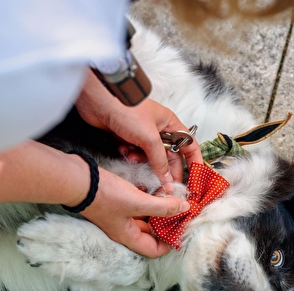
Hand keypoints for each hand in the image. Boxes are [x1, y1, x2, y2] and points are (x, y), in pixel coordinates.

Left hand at [75, 69, 202, 183]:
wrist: (98, 101)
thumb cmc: (128, 110)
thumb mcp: (149, 137)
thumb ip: (160, 160)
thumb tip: (168, 178)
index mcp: (171, 125)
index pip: (189, 145)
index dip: (194, 161)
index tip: (195, 178)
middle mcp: (160, 131)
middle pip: (170, 156)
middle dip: (165, 170)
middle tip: (163, 185)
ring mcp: (144, 135)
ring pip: (151, 158)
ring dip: (143, 162)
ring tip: (134, 158)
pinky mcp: (130, 139)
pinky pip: (136, 155)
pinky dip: (131, 156)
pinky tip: (124, 150)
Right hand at [77, 167, 189, 257]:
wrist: (79, 180)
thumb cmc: (106, 196)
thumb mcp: (138, 202)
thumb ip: (162, 207)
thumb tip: (185, 208)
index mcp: (128, 236)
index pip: (153, 250)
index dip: (169, 244)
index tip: (182, 229)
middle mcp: (125, 229)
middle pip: (151, 234)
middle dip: (167, 225)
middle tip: (182, 212)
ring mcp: (121, 216)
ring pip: (146, 219)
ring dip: (160, 211)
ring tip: (174, 200)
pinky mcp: (119, 203)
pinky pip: (139, 206)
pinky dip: (150, 201)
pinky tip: (159, 191)